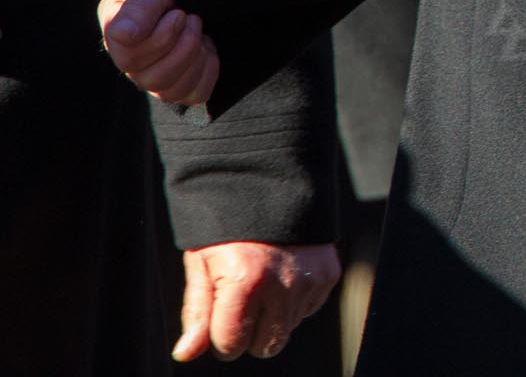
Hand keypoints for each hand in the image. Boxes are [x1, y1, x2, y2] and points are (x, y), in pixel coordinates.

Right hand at [98, 0, 217, 106]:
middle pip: (154, 80)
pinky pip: (195, 95)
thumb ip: (136, 9)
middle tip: (191, 19)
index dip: (163, 38)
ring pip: (173, 91)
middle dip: (184, 46)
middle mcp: (131, 65)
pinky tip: (206, 49)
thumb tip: (123, 35)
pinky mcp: (180, 85)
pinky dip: (208, 70)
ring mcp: (155, 78)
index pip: (132, 58)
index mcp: (117, 39)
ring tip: (198, 32)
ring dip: (195, 57)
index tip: (177, 13)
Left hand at [174, 242, 341, 361]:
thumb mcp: (202, 263)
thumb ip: (197, 311)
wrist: (272, 182)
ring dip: (272, 316)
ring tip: (263, 281)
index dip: (220, 334)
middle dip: (249, 331)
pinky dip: (293, 301)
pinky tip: (283, 274)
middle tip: (241, 300)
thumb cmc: (227, 226)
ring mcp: (310, 280)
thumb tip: (186, 354)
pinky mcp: (329, 274)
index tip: (219, 312)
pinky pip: (307, 311)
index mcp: (244, 282)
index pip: (231, 345)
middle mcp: (282, 285)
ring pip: (286, 330)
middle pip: (264, 346)